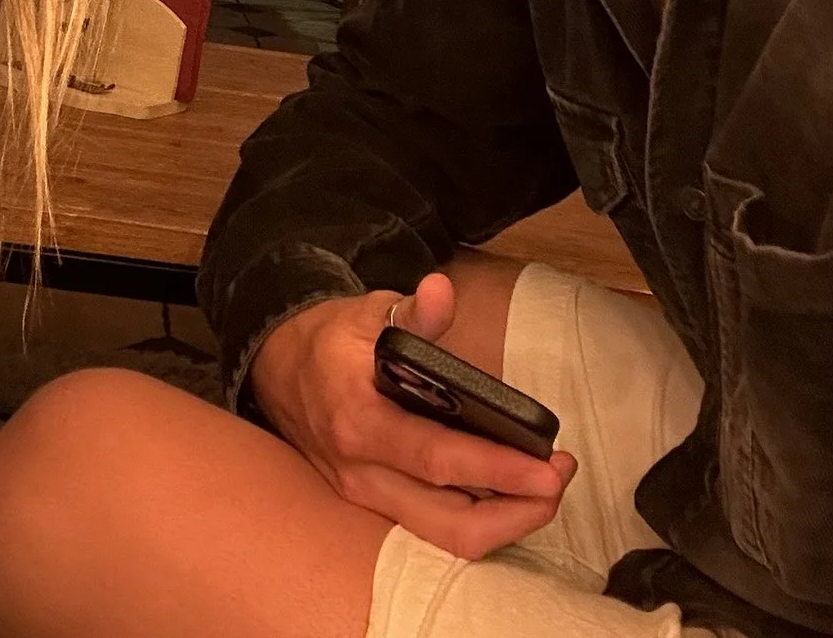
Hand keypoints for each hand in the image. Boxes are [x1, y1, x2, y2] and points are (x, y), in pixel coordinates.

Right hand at [249, 270, 575, 559]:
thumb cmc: (331, 341)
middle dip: (517, 512)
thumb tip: (440, 292)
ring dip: (505, 523)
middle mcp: (362, 473)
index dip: (499, 468)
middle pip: (449, 523)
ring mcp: (366, 498)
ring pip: (445, 539)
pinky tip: (510, 496)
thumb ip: (412, 313)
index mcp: (360, 422)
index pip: (438, 458)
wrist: (275, 368)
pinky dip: (479, 522)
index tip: (549, 468)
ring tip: (544, 489)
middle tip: (557, 481)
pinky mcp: (374, 508)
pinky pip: (434, 531)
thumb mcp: (368, 313)